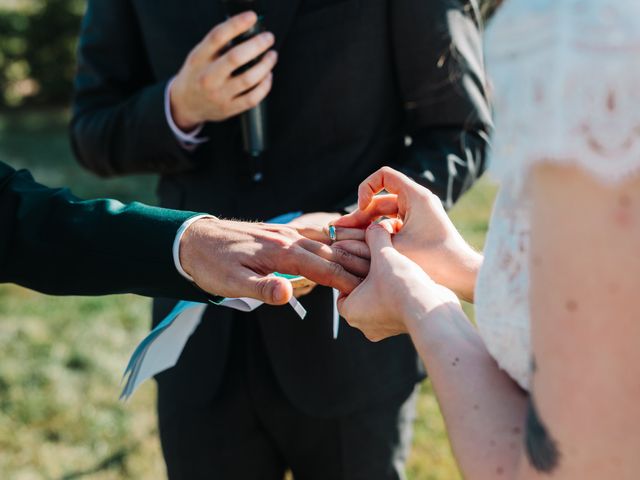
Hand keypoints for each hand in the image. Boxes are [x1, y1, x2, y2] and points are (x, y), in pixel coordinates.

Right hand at [170, 12, 277, 129]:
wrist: (186, 104)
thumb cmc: (197, 75)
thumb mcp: (199, 55)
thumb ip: (217, 45)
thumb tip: (245, 30)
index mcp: (199, 58)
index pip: (217, 37)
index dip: (236, 24)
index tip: (250, 17)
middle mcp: (208, 76)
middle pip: (236, 57)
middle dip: (257, 45)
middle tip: (268, 38)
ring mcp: (219, 94)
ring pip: (249, 79)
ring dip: (266, 65)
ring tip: (272, 56)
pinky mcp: (229, 108)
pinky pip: (253, 98)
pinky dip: (265, 85)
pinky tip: (267, 76)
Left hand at [179, 217, 368, 304]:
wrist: (193, 239)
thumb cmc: (212, 264)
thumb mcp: (231, 282)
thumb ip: (262, 287)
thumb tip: (288, 293)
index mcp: (282, 253)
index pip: (324, 268)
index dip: (347, 280)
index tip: (368, 290)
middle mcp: (288, 239)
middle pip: (331, 252)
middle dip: (356, 264)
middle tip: (381, 275)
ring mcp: (285, 233)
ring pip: (325, 241)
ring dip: (348, 250)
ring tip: (370, 258)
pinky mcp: (279, 232)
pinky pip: (313, 235)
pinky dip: (331, 241)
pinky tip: (337, 244)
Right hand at [333, 167, 480, 301]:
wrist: (462, 275)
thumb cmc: (433, 260)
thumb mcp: (394, 246)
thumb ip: (368, 236)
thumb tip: (343, 232)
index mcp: (416, 196)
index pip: (383, 176)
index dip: (367, 188)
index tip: (361, 208)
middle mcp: (418, 201)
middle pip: (380, 199)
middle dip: (359, 214)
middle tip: (338, 229)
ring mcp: (418, 216)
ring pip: (384, 214)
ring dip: (366, 226)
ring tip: (344, 240)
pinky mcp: (418, 230)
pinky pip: (392, 225)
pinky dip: (378, 234)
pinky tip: (362, 248)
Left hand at [338, 223, 460, 341]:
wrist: (432, 310)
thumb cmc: (401, 286)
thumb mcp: (383, 254)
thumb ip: (375, 237)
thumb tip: (373, 226)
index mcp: (351, 310)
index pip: (341, 286)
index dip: (350, 267)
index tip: (361, 255)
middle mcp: (365, 324)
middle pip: (360, 292)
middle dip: (368, 275)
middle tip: (378, 258)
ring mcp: (385, 328)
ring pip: (379, 299)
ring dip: (385, 284)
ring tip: (395, 266)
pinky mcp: (403, 326)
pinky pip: (395, 306)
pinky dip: (399, 293)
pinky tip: (408, 277)